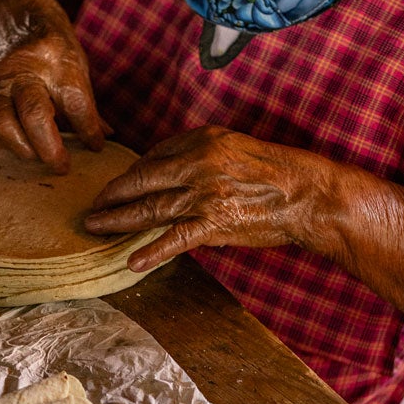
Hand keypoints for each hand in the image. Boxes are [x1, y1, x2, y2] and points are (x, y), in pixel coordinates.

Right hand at [0, 0, 108, 173]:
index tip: (96, 147)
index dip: (88, 129)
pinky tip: (21, 146)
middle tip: (63, 167)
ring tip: (41, 158)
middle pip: (35, 113)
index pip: (76, 100)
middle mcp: (25, 68)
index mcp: (57, 56)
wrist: (4, 9)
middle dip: (50, 147)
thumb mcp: (75, 58)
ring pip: (4, 123)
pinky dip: (4, 140)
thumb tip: (105, 136)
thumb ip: (85, 99)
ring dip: (23, 148)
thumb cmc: (47, 37)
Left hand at [82, 126, 339, 270]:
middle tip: (93, 205)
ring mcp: (204, 196)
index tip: (123, 185)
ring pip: (149, 209)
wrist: (310, 195)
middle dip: (112, 195)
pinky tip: (133, 261)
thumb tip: (166, 173)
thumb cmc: (278, 171)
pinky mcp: (215, 224)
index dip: (134, 174)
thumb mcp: (235, 148)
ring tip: (95, 227)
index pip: (154, 157)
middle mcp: (198, 165)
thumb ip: (200, 156)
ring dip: (118, 220)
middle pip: (141, 181)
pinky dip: (152, 252)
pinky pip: (175, 240)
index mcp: (202, 141)